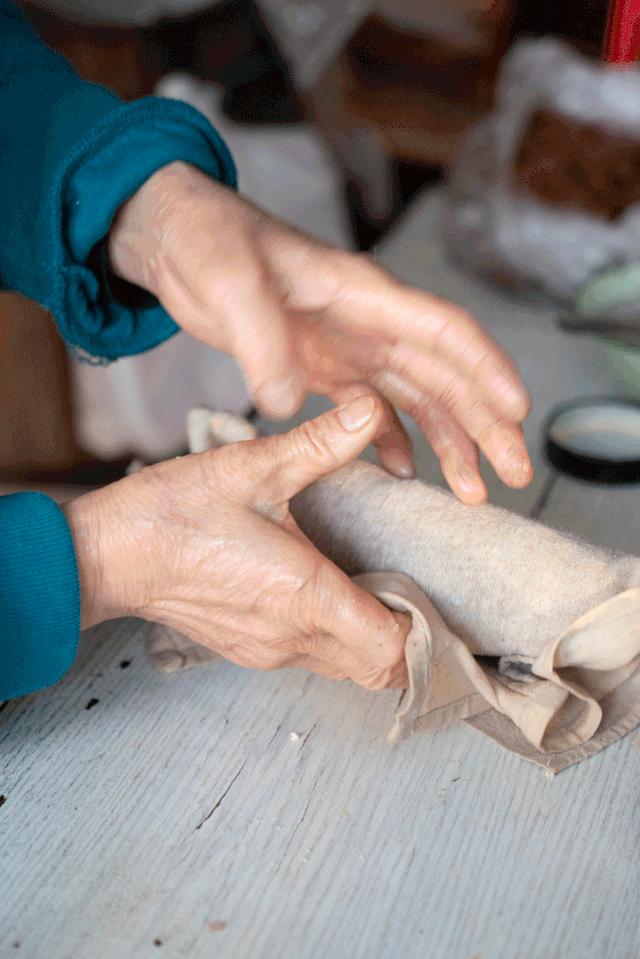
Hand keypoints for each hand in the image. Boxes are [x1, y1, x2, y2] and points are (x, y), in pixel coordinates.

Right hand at [63, 397, 408, 688]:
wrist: (109, 553)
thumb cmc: (172, 513)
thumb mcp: (252, 467)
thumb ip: (320, 445)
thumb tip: (368, 411)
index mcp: (305, 595)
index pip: (392, 648)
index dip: (423, 631)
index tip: (431, 596)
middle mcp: (292, 636)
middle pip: (377, 670)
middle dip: (406, 638)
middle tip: (412, 589)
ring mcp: (269, 651)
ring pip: (346, 667)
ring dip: (370, 638)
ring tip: (374, 586)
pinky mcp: (250, 650)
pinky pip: (312, 658)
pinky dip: (335, 637)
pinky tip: (324, 591)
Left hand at [109, 161, 532, 503]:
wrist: (178, 239)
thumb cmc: (207, 241)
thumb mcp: (228, 283)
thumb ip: (259, 341)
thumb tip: (283, 403)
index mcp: (361, 292)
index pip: (442, 330)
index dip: (484, 369)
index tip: (516, 412)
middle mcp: (368, 320)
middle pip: (445, 374)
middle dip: (484, 423)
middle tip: (514, 474)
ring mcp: (349, 345)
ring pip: (418, 397)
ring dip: (449, 442)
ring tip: (473, 492)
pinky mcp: (323, 365)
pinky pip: (371, 408)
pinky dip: (391, 440)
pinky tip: (404, 473)